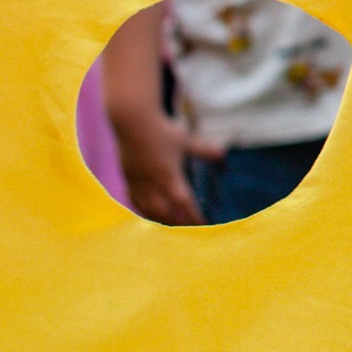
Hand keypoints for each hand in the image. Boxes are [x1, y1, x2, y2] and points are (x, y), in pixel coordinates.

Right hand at [111, 106, 224, 227]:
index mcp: (169, 176)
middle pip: (165, 212)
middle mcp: (152, 184)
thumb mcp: (186, 140)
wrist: (132, 122)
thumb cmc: (162, 131)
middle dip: (177, 223)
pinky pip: (134, 200)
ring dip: (160, 219)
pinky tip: (149, 212)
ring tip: (170, 225)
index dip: (193, 216)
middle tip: (188, 230)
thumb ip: (205, 150)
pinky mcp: (127, 178)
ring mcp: (137, 183)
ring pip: (148, 209)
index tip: (203, 225)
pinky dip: (143, 209)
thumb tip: (224, 155)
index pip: (184, 203)